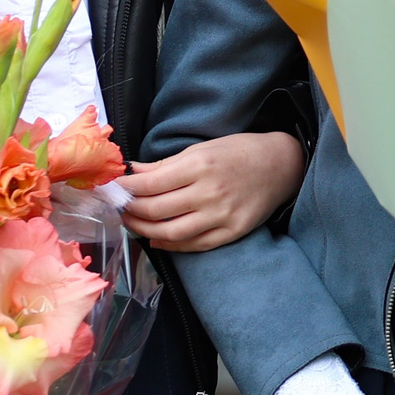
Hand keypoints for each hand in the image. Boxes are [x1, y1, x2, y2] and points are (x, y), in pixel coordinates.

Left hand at [121, 131, 306, 251]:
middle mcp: (210, 192)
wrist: (282, 165)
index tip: (113, 189)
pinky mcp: (232, 231)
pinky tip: (157, 239)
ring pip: (171, 233)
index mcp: (200, 165)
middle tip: (119, 208)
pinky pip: (194, 245)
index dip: (126, 189)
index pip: (150, 184)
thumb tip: (134, 172)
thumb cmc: (240, 151)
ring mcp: (222, 215)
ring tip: (133, 224)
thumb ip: (167, 163)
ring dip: (144, 231)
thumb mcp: (203, 148)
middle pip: (156, 210)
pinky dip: (170, 245)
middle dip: (130, 211)